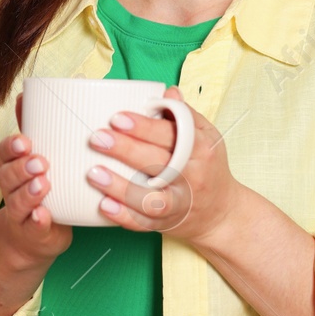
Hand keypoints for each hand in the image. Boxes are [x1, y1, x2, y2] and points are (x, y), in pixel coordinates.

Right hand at [0, 93, 72, 269]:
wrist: (31, 237)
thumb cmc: (40, 187)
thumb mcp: (36, 156)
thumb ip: (37, 126)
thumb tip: (45, 88)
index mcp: (12, 165)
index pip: (5, 152)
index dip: (12, 146)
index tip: (25, 141)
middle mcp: (11, 187)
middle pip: (7, 175)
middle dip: (21, 167)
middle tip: (40, 161)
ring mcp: (20, 212)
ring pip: (17, 200)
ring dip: (29, 192)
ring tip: (44, 185)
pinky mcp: (31, 232)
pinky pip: (31, 227)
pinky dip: (36, 221)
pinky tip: (43, 216)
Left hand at [84, 86, 241, 247]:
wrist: (221, 213)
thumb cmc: (207, 167)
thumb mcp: (206, 137)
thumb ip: (186, 115)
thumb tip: (167, 91)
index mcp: (201, 149)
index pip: (173, 135)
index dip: (145, 126)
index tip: (117, 118)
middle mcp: (192, 177)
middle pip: (158, 163)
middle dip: (126, 150)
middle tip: (97, 139)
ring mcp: (180, 203)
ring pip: (150, 198)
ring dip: (120, 187)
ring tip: (93, 173)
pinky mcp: (167, 223)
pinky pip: (145, 223)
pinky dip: (124, 216)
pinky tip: (104, 205)